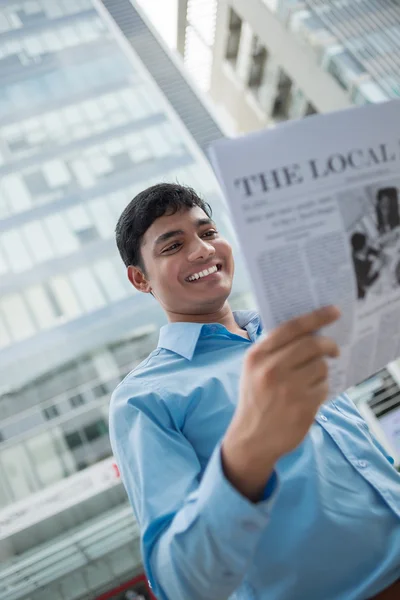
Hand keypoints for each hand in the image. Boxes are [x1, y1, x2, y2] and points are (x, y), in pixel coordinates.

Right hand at [221, 306, 339, 501]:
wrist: (252, 438)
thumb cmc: (255, 398)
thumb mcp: (253, 369)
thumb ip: (273, 349)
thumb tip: (309, 330)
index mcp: (257, 356)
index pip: (292, 327)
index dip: (316, 317)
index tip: (334, 311)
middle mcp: (271, 369)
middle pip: (312, 344)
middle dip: (328, 345)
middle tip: (334, 350)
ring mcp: (288, 389)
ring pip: (321, 366)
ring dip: (322, 371)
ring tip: (311, 380)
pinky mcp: (303, 406)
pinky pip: (324, 387)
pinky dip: (321, 388)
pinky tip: (309, 396)